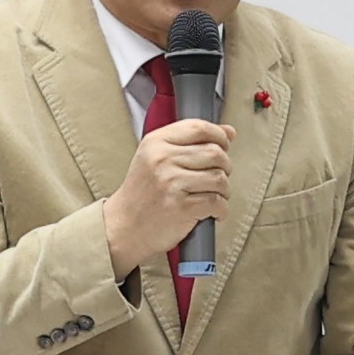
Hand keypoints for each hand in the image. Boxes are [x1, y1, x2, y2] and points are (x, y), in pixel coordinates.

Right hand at [101, 118, 233, 276]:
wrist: (124, 226)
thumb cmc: (143, 193)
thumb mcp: (155, 158)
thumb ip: (190, 142)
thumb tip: (230, 132)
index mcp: (156, 142)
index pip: (199, 127)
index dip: (219, 135)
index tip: (224, 145)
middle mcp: (162, 159)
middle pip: (215, 153)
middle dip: (225, 166)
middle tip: (218, 177)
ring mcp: (171, 183)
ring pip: (219, 178)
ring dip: (224, 190)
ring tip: (215, 196)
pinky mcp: (181, 207)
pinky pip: (216, 202)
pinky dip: (221, 209)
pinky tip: (214, 212)